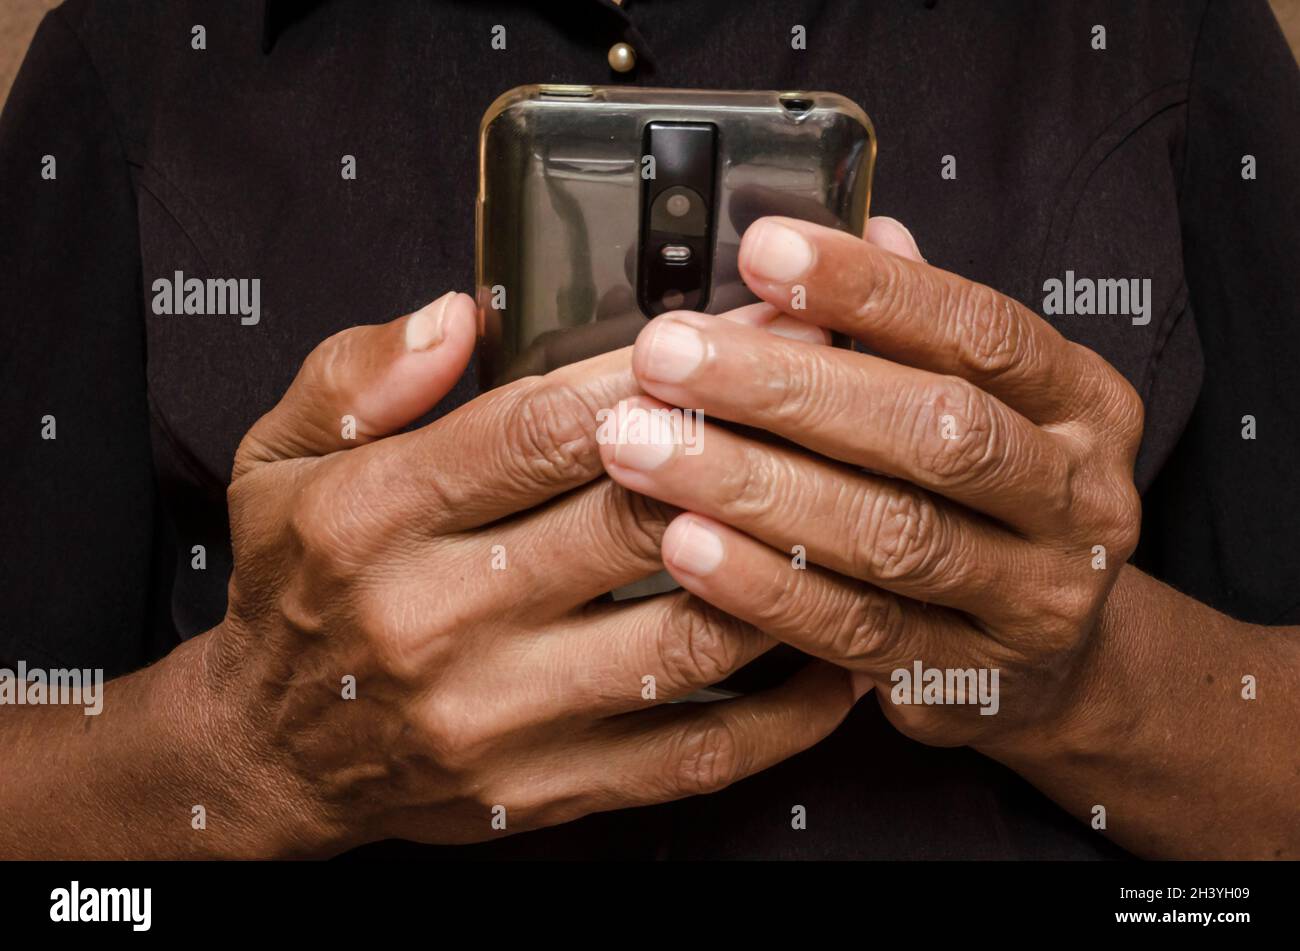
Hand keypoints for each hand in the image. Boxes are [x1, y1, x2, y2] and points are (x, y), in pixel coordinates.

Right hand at [213, 291, 853, 854]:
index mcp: (374, 516)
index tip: (752, 326)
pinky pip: (695, 755)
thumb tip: (460, 316)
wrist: (272, 752)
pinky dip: (786, 710)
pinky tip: (836, 651)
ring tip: (857, 508)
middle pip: (636, 522)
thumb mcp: (276, 458)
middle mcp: (435, 620)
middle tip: (836, 399)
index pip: (546, 427)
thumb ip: (359, 376)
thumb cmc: (295, 587)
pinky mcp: (544, 792)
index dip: (666, 370)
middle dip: (749, 448)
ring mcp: (496, 720)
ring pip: (688, 640)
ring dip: (786, 571)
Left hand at [598, 217, 1144, 750]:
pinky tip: (685, 548)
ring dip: (756, 488)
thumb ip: (918, 328)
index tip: (760, 251)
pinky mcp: (970, 679)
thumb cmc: (987, 498)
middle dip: (786, 389)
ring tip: (647, 450)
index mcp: (1079, 401)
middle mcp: (1077, 496)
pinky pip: (858, 630)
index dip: (868, 290)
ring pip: (892, 535)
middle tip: (664, 357)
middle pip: (933, 432)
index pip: (979, 329)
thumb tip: (865, 228)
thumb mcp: (979, 401)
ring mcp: (1034, 597)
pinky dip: (766, 587)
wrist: (1048, 656)